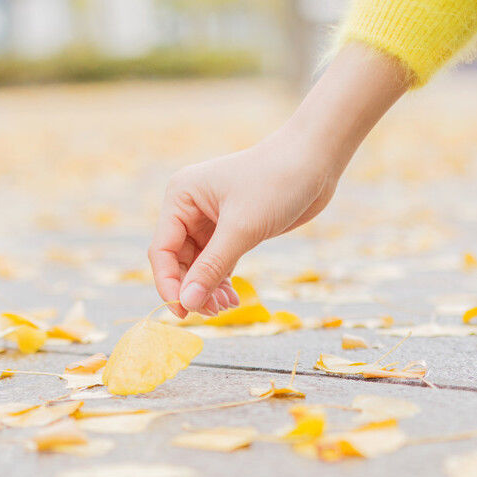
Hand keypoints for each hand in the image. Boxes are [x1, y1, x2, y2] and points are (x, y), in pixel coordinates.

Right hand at [149, 43, 410, 316]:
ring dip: (208, 290)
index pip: (162, 250)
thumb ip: (212, 268)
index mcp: (181, 198)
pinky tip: (233, 299)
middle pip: (178, 262)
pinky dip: (222, 283)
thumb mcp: (242, 229)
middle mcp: (190, 208)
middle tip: (212, 314)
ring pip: (198, 266)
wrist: (314, 161)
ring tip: (226, 308)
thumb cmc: (276, 183)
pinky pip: (217, 263)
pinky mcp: (232, 229)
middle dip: (193, 290)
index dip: (169, 284)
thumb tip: (188, 303)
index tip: (183, 312)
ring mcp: (210, 220)